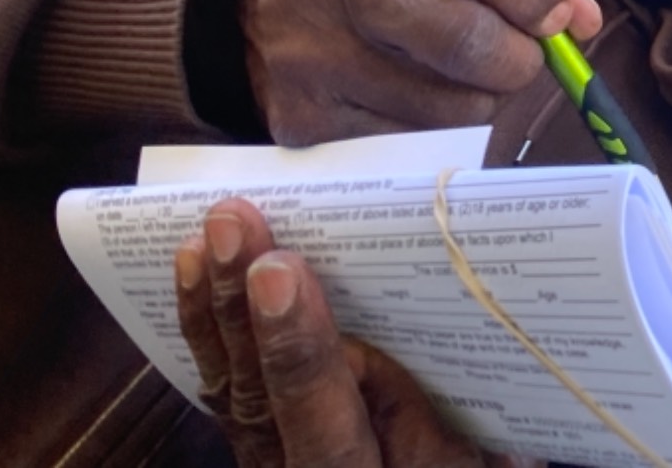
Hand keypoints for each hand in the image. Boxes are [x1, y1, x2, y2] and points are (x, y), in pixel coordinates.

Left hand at [175, 198, 527, 467]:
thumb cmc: (462, 466)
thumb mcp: (481, 457)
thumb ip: (462, 421)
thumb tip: (448, 345)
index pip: (329, 438)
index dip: (301, 358)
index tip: (280, 274)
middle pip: (261, 406)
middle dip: (242, 311)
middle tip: (231, 227)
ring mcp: (272, 464)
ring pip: (230, 396)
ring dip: (213, 311)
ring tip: (202, 238)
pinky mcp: (260, 441)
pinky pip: (223, 391)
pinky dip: (204, 331)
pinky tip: (190, 271)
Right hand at [242, 0, 601, 144]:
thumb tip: (584, 18)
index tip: (559, 14)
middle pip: (465, 40)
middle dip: (521, 56)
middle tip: (524, 53)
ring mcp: (309, 57)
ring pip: (448, 104)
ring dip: (485, 94)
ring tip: (470, 70)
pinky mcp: (302, 121)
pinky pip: (410, 141)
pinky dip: (438, 124)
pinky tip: (422, 93)